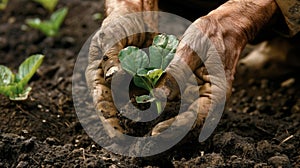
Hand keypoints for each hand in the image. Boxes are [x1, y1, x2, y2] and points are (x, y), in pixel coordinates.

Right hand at [85, 0, 157, 137]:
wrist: (136, 12)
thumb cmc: (118, 22)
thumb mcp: (111, 37)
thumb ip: (110, 58)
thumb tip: (112, 78)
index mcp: (99, 73)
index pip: (101, 101)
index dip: (108, 120)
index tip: (116, 137)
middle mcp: (113, 81)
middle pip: (117, 108)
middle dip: (125, 126)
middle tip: (135, 143)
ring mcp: (129, 80)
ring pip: (133, 103)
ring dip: (141, 118)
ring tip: (150, 134)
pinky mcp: (143, 76)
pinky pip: (148, 92)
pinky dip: (153, 103)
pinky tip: (161, 113)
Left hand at [151, 0, 276, 140]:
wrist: (223, 28)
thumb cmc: (210, 36)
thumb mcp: (192, 50)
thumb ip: (177, 72)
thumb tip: (160, 95)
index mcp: (216, 94)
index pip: (196, 118)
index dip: (176, 127)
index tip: (157, 131)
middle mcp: (210, 99)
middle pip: (190, 122)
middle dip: (171, 130)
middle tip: (151, 136)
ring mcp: (201, 95)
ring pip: (184, 114)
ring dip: (169, 121)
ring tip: (152, 128)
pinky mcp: (193, 90)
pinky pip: (181, 102)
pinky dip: (168, 106)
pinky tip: (154, 107)